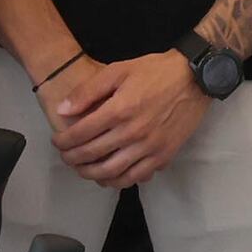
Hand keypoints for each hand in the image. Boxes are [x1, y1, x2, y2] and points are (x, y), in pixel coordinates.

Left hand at [54, 53, 210, 187]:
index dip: (64, 142)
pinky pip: (136, 177)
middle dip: (73, 159)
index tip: (57, 142)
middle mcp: (133, 133)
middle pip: (93, 155)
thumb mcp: (117, 71)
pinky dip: (119, 180)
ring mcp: (150, 148)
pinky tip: (109, 176)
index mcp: (119, 110)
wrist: (194, 79)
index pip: (81, 134)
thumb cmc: (154, 72)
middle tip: (65, 157)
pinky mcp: (164, 156)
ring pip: (112, 172)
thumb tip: (62, 110)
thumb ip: (88, 91)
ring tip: (83, 169)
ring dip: (91, 174)